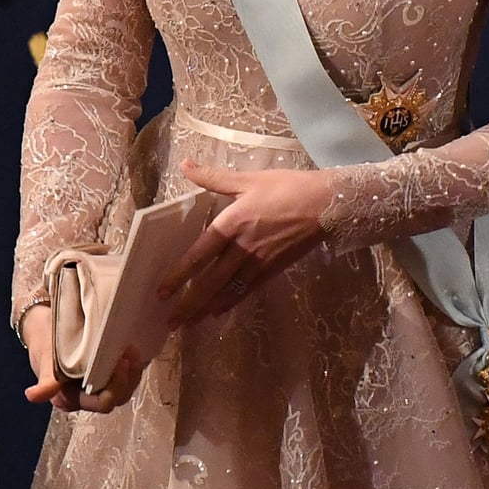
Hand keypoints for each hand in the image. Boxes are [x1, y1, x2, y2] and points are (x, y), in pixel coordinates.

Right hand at [21, 302, 143, 413]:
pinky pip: (122, 378)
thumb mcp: (45, 357)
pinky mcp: (101, 374)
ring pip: (122, 390)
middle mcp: (84, 398)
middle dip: (127, 379)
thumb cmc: (43, 341)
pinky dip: (130, 367)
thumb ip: (46, 379)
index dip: (115, 386)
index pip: (101, 403)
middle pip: (115, 398)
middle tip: (129, 352)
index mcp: (70, 399)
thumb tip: (33, 396)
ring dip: (131, 372)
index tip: (121, 362)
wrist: (42, 326)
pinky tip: (131, 350)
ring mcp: (94, 386)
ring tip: (131, 349)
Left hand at [159, 158, 329, 323]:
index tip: (162, 291)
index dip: (180, 274)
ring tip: (187, 324)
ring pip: (226, 291)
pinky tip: (218, 311)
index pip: (200, 253)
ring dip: (205, 309)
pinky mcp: (272, 269)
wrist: (325, 204)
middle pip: (210, 281)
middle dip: (189, 303)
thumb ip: (214, 177)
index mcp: (234, 222)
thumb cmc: (286, 187)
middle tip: (169, 321)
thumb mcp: (249, 178)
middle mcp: (243, 247)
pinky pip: (246, 290)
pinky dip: (230, 302)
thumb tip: (186, 164)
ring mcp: (259, 262)